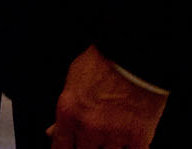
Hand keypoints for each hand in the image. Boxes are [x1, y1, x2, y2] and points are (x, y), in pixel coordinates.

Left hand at [48, 45, 166, 148]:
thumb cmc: (104, 61)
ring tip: (112, 136)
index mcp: (70, 113)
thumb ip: (65, 111)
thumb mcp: (74, 80)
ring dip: (109, 148)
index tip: (72, 148)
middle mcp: (89, 127)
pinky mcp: (137, 137)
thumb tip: (53, 132)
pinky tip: (128, 144)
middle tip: (94, 139)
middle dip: (88, 148)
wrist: (134, 53)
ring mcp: (114, 135)